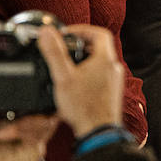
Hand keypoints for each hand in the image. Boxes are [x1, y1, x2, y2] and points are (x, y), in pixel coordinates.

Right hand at [40, 24, 124, 138]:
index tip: (67, 33)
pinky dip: (89, 73)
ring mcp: (114, 80)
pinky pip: (101, 75)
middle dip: (81, 44)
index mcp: (105, 59)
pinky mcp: (111, 92)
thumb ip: (54, 53)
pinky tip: (75, 83)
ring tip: (67, 65)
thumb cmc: (83, 107)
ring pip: (100, 61)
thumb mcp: (63, 77)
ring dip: (84, 59)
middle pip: (100, 46)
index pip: (99, 33)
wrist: (98, 131)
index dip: (82, 29)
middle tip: (65, 47)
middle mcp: (113, 68)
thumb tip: (46, 32)